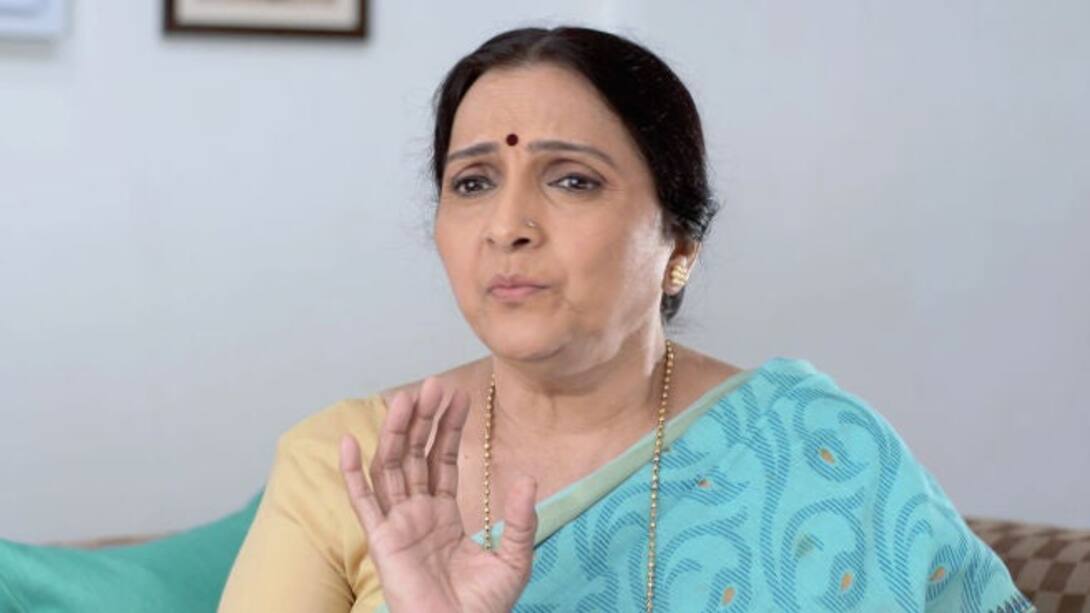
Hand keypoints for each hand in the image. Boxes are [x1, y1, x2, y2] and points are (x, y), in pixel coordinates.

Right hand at [339, 377, 537, 612]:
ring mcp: (396, 525)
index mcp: (443, 515)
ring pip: (390, 468)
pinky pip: (363, 502)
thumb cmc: (483, 608)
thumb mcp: (513, 558)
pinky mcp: (381, 542)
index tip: (458, 395)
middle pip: (415, 456)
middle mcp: (416, 514)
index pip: (443, 460)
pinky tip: (349, 441)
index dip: (449, 429)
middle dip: (424, 420)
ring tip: (405, 398)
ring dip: (396, 433)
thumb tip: (528, 477)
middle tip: (434, 384)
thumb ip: (520, 519)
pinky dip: (351, 472)